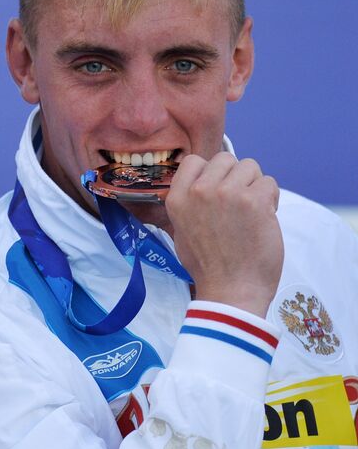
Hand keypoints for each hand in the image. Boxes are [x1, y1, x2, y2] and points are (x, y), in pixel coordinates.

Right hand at [165, 152, 282, 316]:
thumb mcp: (181, 231)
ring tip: (252, 212)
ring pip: (251, 167)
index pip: (194, 160)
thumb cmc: (208, 265)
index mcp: (177, 198)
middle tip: (238, 203)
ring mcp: (227, 193)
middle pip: (226, 159)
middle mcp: (199, 191)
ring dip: (255, 186)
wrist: (230, 289)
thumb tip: (203, 184)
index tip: (218, 188)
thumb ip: (189, 203)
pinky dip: (271, 199)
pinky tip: (263, 219)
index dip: (210, 171)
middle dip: (236, 177)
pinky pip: (269, 183)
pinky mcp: (254, 201)